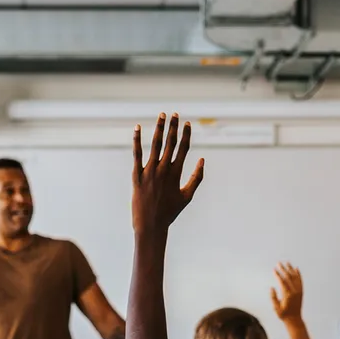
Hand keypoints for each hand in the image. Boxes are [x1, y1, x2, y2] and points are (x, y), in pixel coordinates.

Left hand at [132, 113, 203, 237]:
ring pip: (155, 145)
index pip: (183, 148)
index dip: (186, 134)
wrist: (150, 225)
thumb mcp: (187, 196)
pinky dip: (137, 140)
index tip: (187, 123)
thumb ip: (197, 178)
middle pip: (170, 143)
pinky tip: (137, 127)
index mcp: (176, 174)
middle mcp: (163, 170)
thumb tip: (202, 160)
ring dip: (159, 128)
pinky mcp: (137, 175)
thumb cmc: (170, 212)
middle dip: (173, 127)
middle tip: (174, 113)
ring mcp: (149, 171)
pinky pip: (136, 154)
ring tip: (161, 115)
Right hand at [270, 262, 303, 322]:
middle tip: (278, 263)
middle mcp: (295, 291)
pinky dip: (298, 274)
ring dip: (290, 269)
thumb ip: (273, 298)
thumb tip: (272, 288)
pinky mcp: (301, 291)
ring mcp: (299, 291)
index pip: (282, 281)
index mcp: (288, 295)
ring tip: (287, 262)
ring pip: (295, 277)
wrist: (294, 319)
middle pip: (288, 277)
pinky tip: (296, 268)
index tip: (274, 269)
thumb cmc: (283, 314)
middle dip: (283, 269)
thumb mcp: (276, 308)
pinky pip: (300, 280)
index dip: (278, 275)